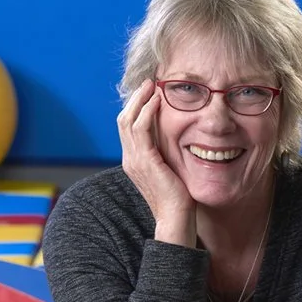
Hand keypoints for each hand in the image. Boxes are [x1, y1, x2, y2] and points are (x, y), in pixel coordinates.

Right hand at [118, 79, 195, 229]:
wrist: (175, 218)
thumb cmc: (178, 199)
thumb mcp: (169, 171)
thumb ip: (166, 155)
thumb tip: (176, 141)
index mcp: (133, 162)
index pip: (128, 128)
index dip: (136, 108)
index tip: (150, 93)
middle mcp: (129, 159)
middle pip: (123, 119)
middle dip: (136, 98)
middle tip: (149, 82)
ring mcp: (134, 160)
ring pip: (128, 120)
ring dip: (140, 100)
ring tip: (153, 85)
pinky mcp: (144, 161)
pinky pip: (141, 129)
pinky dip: (147, 112)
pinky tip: (158, 101)